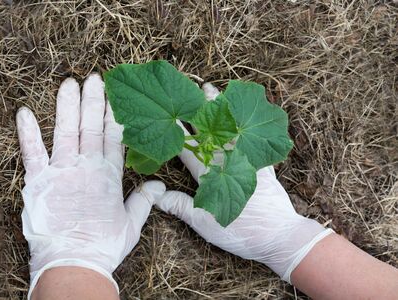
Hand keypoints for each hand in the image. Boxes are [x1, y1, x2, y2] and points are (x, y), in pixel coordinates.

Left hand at [16, 74, 165, 296]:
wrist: (75, 262)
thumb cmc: (104, 245)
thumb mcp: (132, 223)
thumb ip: (145, 200)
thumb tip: (159, 184)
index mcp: (109, 175)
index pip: (114, 137)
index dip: (114, 114)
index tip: (114, 95)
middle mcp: (87, 166)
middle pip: (91, 127)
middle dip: (93, 100)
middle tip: (94, 77)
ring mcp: (62, 171)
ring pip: (66, 131)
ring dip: (67, 106)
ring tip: (69, 83)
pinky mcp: (39, 180)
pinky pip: (32, 152)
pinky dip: (28, 132)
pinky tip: (24, 112)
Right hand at [155, 83, 332, 282]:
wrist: (279, 236)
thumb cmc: (240, 232)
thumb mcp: (204, 225)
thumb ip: (180, 207)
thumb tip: (157, 196)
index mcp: (209, 176)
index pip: (189, 149)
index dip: (178, 132)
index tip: (170, 115)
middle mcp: (228, 162)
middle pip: (211, 132)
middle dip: (202, 110)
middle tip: (196, 88)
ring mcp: (247, 161)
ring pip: (231, 130)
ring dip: (222, 110)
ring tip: (216, 92)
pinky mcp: (264, 165)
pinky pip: (255, 139)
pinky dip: (250, 125)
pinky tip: (247, 114)